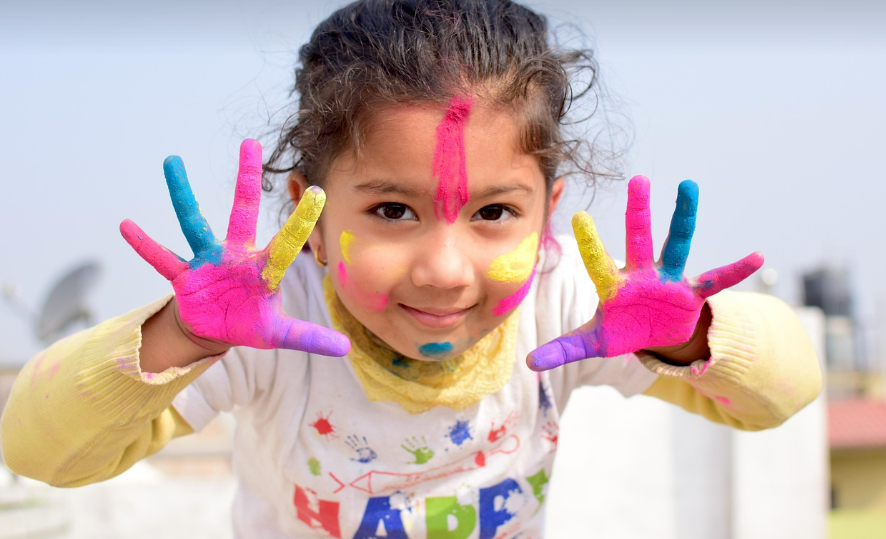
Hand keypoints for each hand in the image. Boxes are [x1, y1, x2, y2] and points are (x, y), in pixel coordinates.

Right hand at [120, 139, 349, 356]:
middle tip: (250, 143)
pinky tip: (126, 225)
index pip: (287, 242)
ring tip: (172, 161)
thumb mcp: (279, 334)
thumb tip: (346, 348)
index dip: (301, 221)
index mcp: (263, 268)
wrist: (215, 329)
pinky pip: (161, 258)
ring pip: (193, 223)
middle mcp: (236, 255)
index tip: (319, 193)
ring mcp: (207, 261)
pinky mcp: (183, 275)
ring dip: (182, 194)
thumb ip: (309, 336)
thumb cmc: (250, 322)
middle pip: (242, 211)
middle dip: (247, 179)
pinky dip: (144, 245)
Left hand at [527, 175, 761, 370]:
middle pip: (639, 239)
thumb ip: (563, 349)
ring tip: (689, 186)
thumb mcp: (593, 343)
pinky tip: (757, 257)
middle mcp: (641, 274)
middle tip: (638, 179)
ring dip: (684, 218)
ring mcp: (669, 280)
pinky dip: (735, 271)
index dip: (591, 243)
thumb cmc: (621, 330)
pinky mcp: (692, 293)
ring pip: (677, 244)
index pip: (599, 262)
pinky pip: (716, 280)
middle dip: (639, 212)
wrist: (655, 335)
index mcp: (614, 285)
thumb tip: (528, 363)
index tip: (579, 215)